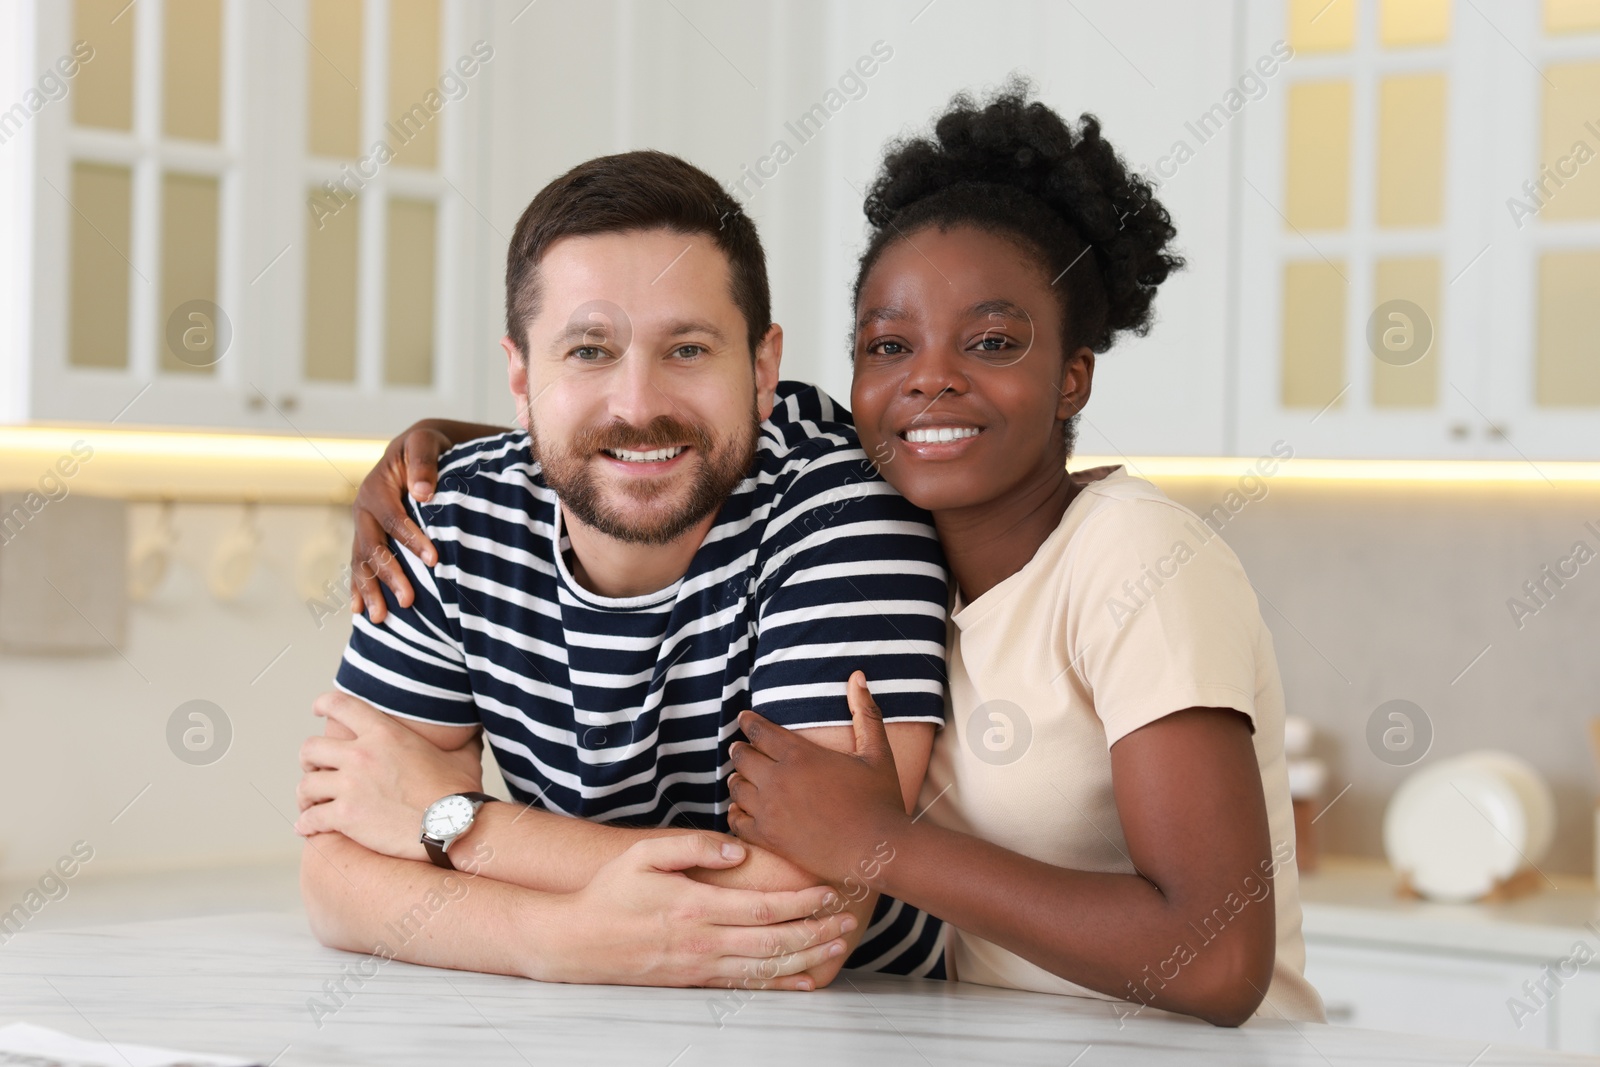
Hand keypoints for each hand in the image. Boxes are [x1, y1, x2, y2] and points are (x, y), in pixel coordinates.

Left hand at [294, 691, 483, 859]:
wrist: (455, 827)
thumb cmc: (459, 793)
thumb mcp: (461, 755)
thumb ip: (460, 739)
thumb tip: (472, 729)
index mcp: (384, 733)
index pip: (340, 705)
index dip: (323, 705)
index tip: (317, 710)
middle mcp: (361, 755)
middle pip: (311, 748)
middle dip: (309, 761)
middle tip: (315, 770)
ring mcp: (351, 786)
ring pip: (306, 786)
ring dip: (306, 796)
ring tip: (311, 805)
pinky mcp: (345, 817)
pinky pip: (311, 819)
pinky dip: (306, 824)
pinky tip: (309, 829)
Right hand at [350, 421, 455, 622]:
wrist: (415, 447)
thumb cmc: (426, 446)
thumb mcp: (426, 442)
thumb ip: (424, 462)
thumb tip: (425, 493)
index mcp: (377, 487)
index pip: (393, 518)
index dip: (411, 540)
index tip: (434, 561)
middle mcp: (364, 508)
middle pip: (372, 546)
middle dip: (389, 574)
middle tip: (408, 601)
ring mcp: (363, 525)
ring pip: (361, 560)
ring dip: (369, 590)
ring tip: (378, 618)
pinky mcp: (368, 536)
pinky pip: (360, 564)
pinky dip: (359, 587)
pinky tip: (360, 611)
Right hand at [551, 835, 856, 989]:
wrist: (576, 941)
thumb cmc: (610, 891)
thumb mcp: (644, 854)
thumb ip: (693, 847)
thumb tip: (737, 849)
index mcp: (696, 907)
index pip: (763, 908)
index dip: (801, 902)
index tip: (829, 892)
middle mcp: (704, 941)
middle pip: (774, 941)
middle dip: (816, 931)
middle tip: (849, 920)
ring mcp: (700, 966)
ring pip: (766, 967)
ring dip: (806, 958)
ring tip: (837, 946)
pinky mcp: (693, 981)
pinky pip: (745, 987)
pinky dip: (779, 985)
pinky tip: (803, 981)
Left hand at [728, 671, 908, 885]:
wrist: (877, 851)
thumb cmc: (880, 800)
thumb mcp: (877, 752)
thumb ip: (865, 713)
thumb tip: (858, 675)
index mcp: (800, 754)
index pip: (759, 730)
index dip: (748, 722)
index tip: (744, 719)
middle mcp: (778, 779)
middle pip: (742, 756)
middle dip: (741, 749)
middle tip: (742, 748)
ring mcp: (770, 810)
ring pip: (736, 786)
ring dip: (738, 779)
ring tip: (742, 777)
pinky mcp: (768, 838)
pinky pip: (736, 820)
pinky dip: (736, 812)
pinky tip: (742, 809)